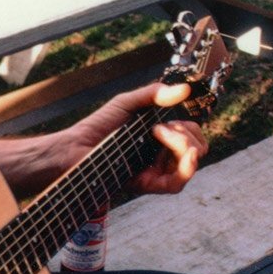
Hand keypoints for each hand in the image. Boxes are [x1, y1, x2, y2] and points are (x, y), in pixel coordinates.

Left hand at [70, 81, 206, 196]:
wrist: (76, 147)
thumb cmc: (98, 126)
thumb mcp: (127, 103)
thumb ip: (154, 94)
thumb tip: (185, 89)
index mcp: (160, 138)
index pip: (191, 135)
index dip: (189, 126)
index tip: (170, 118)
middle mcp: (161, 156)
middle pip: (196, 149)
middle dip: (188, 134)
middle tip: (161, 127)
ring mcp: (155, 171)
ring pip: (190, 165)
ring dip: (186, 146)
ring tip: (163, 134)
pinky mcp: (147, 184)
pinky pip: (176, 184)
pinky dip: (187, 168)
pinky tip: (186, 155)